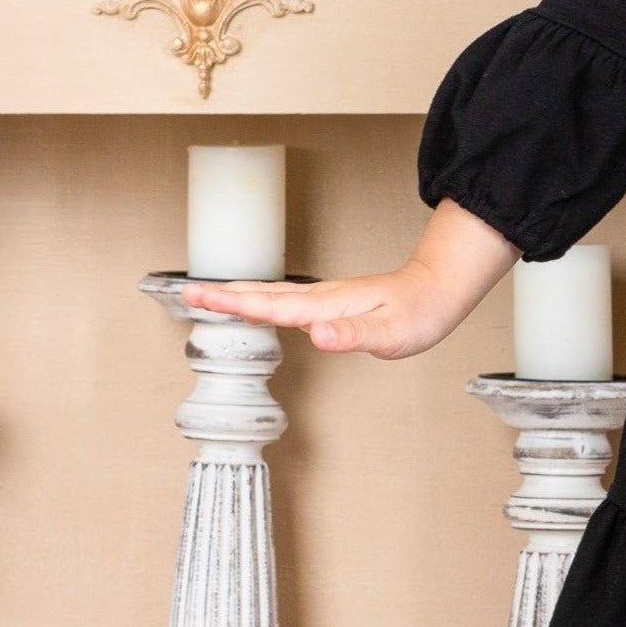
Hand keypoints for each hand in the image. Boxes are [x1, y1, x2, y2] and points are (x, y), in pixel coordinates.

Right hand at [177, 265, 465, 357]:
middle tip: (187, 292)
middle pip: (262, 294)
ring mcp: (326, 298)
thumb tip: (318, 335)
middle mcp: (321, 299)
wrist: (438, 291)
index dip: (233, 303)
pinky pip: (286, 300)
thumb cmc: (419, 313)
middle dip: (224, 294)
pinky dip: (261, 298)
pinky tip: (257, 304)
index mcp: (326, 306)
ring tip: (208, 294)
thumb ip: (353, 334)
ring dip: (238, 293)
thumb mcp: (390, 333)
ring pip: (272, 294)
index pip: (270, 306)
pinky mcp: (332, 302)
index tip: (199, 296)